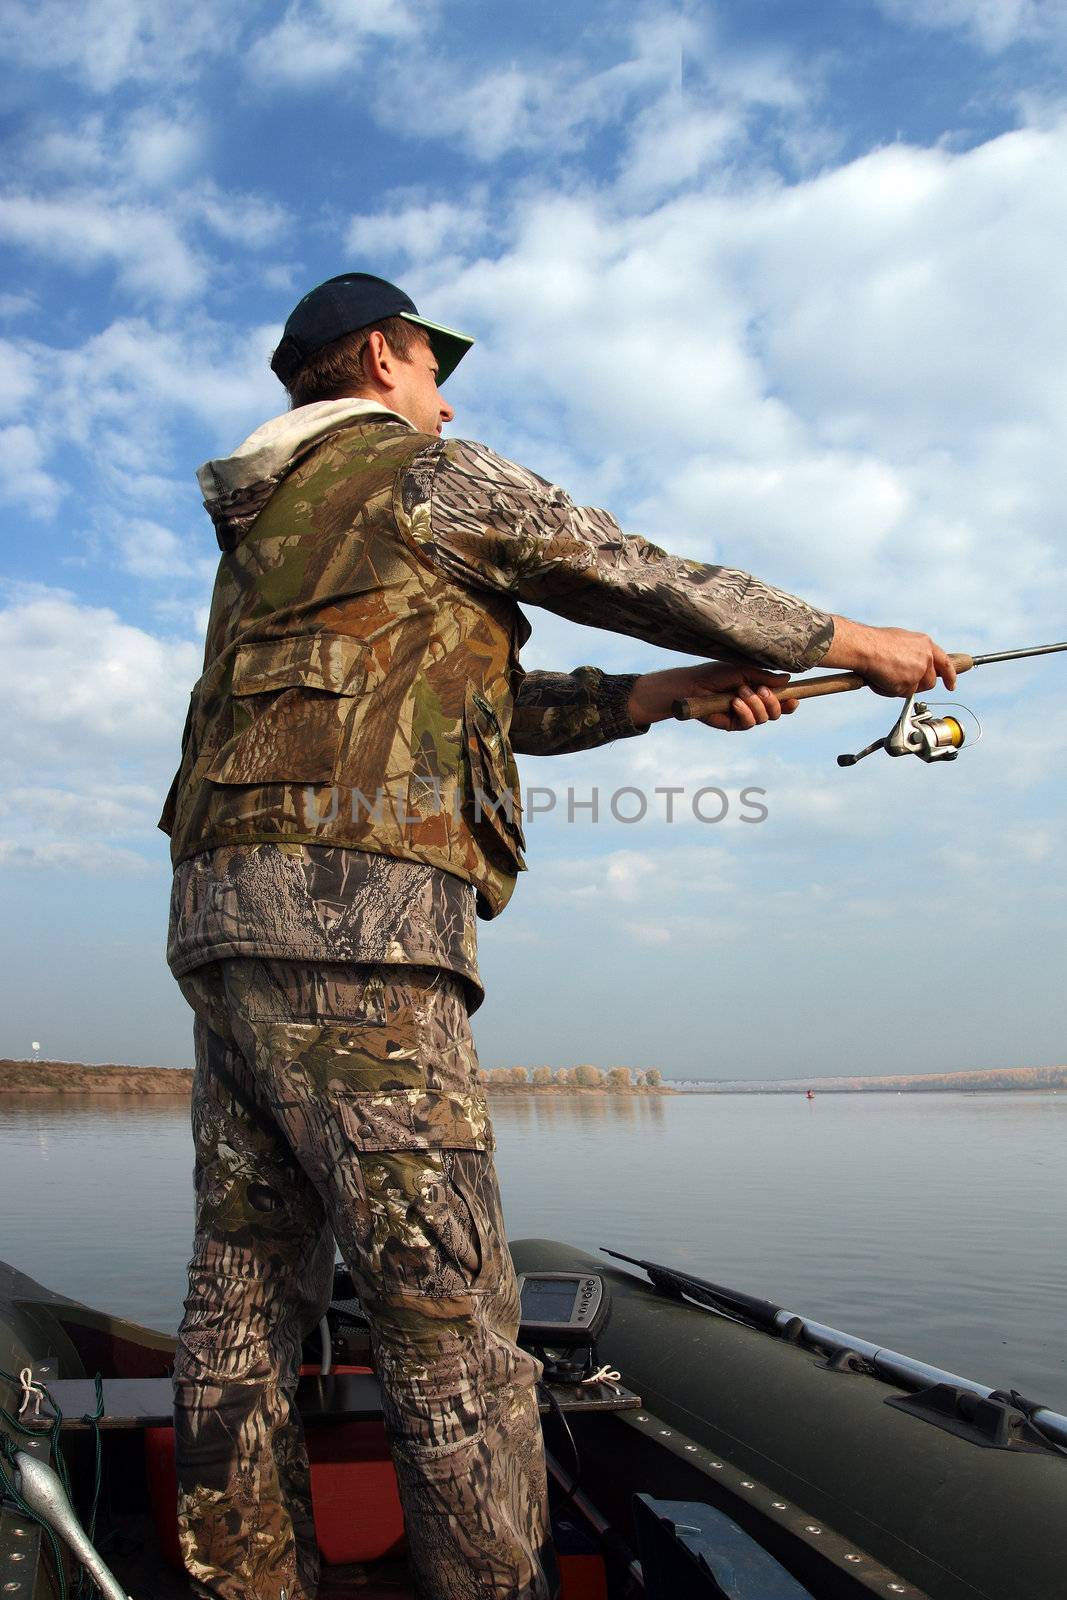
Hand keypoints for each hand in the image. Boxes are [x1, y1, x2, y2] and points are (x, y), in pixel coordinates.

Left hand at [627, 662, 798, 730]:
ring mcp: (745, 716)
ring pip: (765, 718)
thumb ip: (765, 677)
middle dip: (773, 702)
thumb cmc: (716, 674)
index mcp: (758, 691)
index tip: (794, 700)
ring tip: (740, 692)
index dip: (789, 703)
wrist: (694, 685)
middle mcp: (753, 705)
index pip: (780, 701)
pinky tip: (735, 703)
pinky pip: (750, 723)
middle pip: (776, 712)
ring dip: (755, 704)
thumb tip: (787, 679)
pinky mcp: (734, 725)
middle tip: (761, 690)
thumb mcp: (744, 671)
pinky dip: (745, 711)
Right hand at [825, 618, 956, 695]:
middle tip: (900, 681)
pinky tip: (881, 679)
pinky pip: (901, 694)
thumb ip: (914, 652)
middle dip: (917, 685)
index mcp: (926, 644)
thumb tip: (912, 663)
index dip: (950, 676)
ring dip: (901, 687)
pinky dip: (889, 690)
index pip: (945, 663)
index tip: (951, 685)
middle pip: (930, 682)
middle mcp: (926, 657)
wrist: (865, 647)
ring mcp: (919, 671)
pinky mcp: (909, 683)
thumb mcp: (902, 640)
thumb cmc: (876, 642)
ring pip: (915, 690)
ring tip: (886, 676)